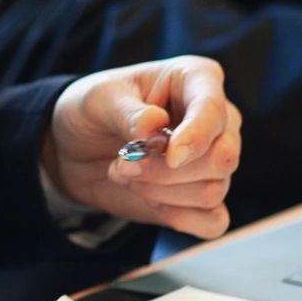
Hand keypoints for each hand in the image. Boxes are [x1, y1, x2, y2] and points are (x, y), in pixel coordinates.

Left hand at [44, 56, 239, 238]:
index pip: (213, 109)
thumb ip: (127, 112)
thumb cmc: (95, 109)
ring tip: (124, 173)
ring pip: (213, 190)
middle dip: (168, 171)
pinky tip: (150, 201)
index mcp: (196, 79)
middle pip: (223, 157)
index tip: (171, 157)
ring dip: (160, 191)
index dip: (197, 136)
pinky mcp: (204, 197)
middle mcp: (216, 120)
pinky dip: (179, 217)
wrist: (79, 148)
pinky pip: (213, 220)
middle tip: (125, 165)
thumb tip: (154, 126)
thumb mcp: (98, 99)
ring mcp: (213, 160)